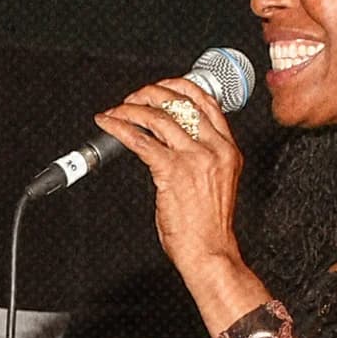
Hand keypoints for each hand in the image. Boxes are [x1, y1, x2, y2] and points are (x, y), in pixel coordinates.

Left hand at [95, 77, 271, 335]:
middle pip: (180, 102)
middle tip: (132, 98)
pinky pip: (140, 140)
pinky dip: (119, 128)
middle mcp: (214, 148)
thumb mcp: (214, 183)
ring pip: (158, 117)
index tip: (161, 86)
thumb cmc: (208, 227)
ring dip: (130, 109)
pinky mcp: (172, 171)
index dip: (179, 87)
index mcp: (228, 149)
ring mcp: (194, 158)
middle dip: (150, 94)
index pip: (206, 103)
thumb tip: (168, 141)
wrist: (210, 251)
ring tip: (116, 111)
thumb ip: (199, 159)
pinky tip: (108, 125)